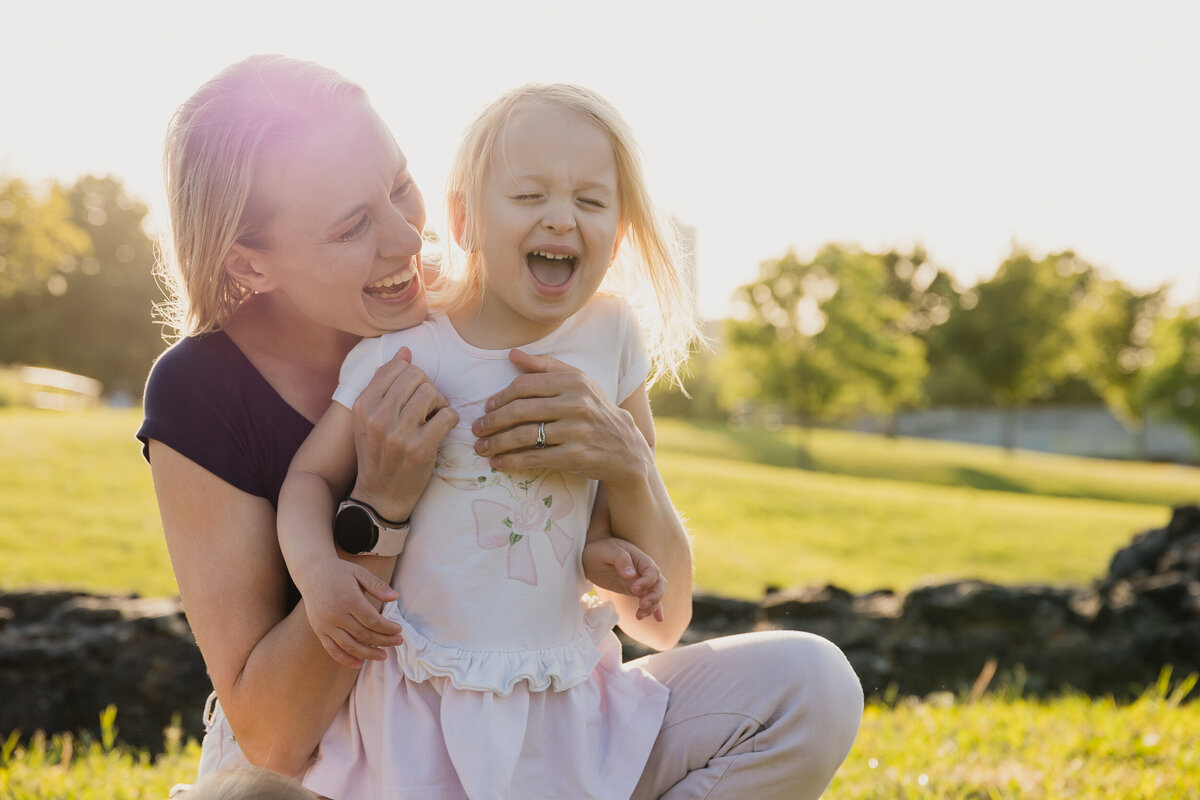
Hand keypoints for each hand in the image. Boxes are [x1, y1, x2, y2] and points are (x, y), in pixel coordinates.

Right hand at [297, 558, 403, 668]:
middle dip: (383, 641)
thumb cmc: (340, 572)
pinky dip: (345, 659)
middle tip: (398, 642)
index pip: (372, 620)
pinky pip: (332, 649)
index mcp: (348, 599)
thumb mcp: (360, 572)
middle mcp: (335, 614)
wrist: (311, 572)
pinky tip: (359, 663)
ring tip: (383, 656)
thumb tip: (395, 597)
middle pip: (363, 635)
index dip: (387, 628)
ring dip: (368, 654)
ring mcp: (325, 624)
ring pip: (349, 646)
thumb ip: (377, 585)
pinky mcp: (319, 630)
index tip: (399, 630)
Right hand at [350, 347, 457, 519]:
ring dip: (440, 404)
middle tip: (427, 408)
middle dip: (427, 388)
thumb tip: (406, 351)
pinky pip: (447, 415)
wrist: (380, 496)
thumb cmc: (378, 452)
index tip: (413, 394)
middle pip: (417, 376)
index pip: (397, 367)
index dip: (413, 377)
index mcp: (362, 405)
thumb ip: (384, 382)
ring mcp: (398, 433)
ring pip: (432, 392)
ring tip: (434, 418)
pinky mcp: (420, 448)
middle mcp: (377, 417)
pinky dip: (450, 420)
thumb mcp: (369, 417)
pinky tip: (441, 430)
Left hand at [471, 349, 650, 485]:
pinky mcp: (576, 456)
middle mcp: (577, 404)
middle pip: (521, 410)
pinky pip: (536, 458)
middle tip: (477, 429)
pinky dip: (512, 461)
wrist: (625, 448)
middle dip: (492, 421)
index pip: (525, 386)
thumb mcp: (577, 382)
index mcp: (574, 381)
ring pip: (525, 436)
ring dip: (497, 443)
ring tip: (482, 448)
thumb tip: (512, 354)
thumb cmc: (595, 410)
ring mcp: (577, 431)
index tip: (486, 407)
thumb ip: (545, 367)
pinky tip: (498, 463)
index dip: (500, 397)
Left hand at [582, 537, 665, 621]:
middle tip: (642, 604)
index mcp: (639, 558)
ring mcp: (639, 581)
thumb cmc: (599, 549)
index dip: (647, 581)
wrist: (589, 555)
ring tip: (639, 615)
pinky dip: (654, 609)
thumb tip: (631, 575)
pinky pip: (647, 599)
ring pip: (654, 594)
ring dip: (652, 605)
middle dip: (654, 596)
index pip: (652, 571)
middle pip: (658, 584)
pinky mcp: (633, 590)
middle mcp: (643, 570)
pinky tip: (658, 619)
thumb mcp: (607, 551)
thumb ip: (621, 560)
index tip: (634, 589)